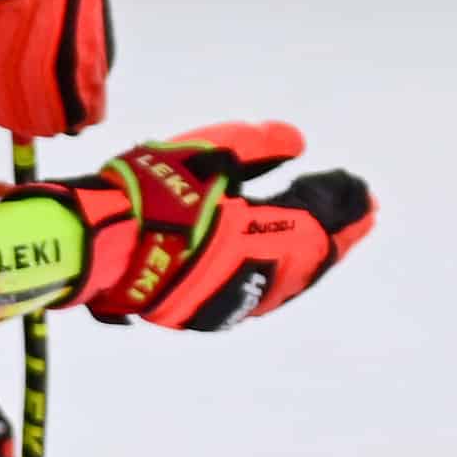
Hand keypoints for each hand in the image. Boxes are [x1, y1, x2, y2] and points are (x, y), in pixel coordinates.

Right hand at [0, 122, 374, 329]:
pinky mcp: (204, 313)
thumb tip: (300, 142)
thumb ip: (260, 146)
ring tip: (332, 242)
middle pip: (312, 257)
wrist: (92, 242)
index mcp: (262, 232)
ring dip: (313, 260)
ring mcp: (229, 299)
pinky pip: (258, 296)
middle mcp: (254, 273)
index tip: (362, 190)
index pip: (318, 218)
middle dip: (339, 234)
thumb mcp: (209, 150)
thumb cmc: (149, 188)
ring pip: (288, 283)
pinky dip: (279, 277)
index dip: (342, 203)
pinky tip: (284, 266)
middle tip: (364, 217)